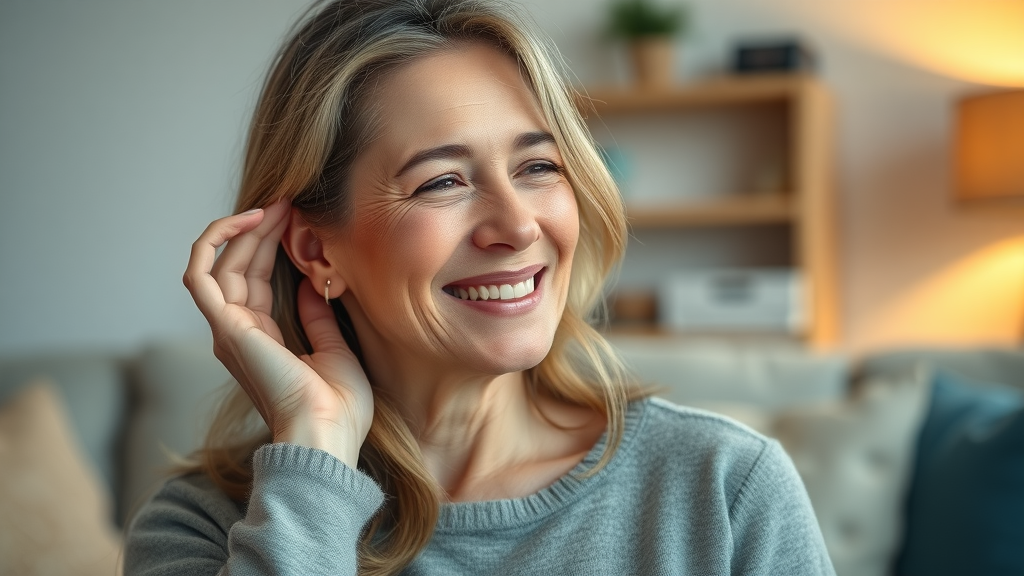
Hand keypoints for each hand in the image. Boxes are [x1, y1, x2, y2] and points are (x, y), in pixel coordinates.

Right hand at [182, 202, 372, 467]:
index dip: (272, 245)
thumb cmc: (338, 406)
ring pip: (221, 263)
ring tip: (276, 204)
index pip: (256, 280)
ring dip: (245, 228)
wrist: (327, 434)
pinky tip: (246, 219)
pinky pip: (199, 275)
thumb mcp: (334, 349)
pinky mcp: (225, 328)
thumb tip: (314, 284)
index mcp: (261, 340)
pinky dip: (214, 242)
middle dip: (262, 229)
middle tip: (288, 201)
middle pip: (239, 266)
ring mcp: (227, 330)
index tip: (296, 218)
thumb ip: (318, 316)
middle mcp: (238, 332)